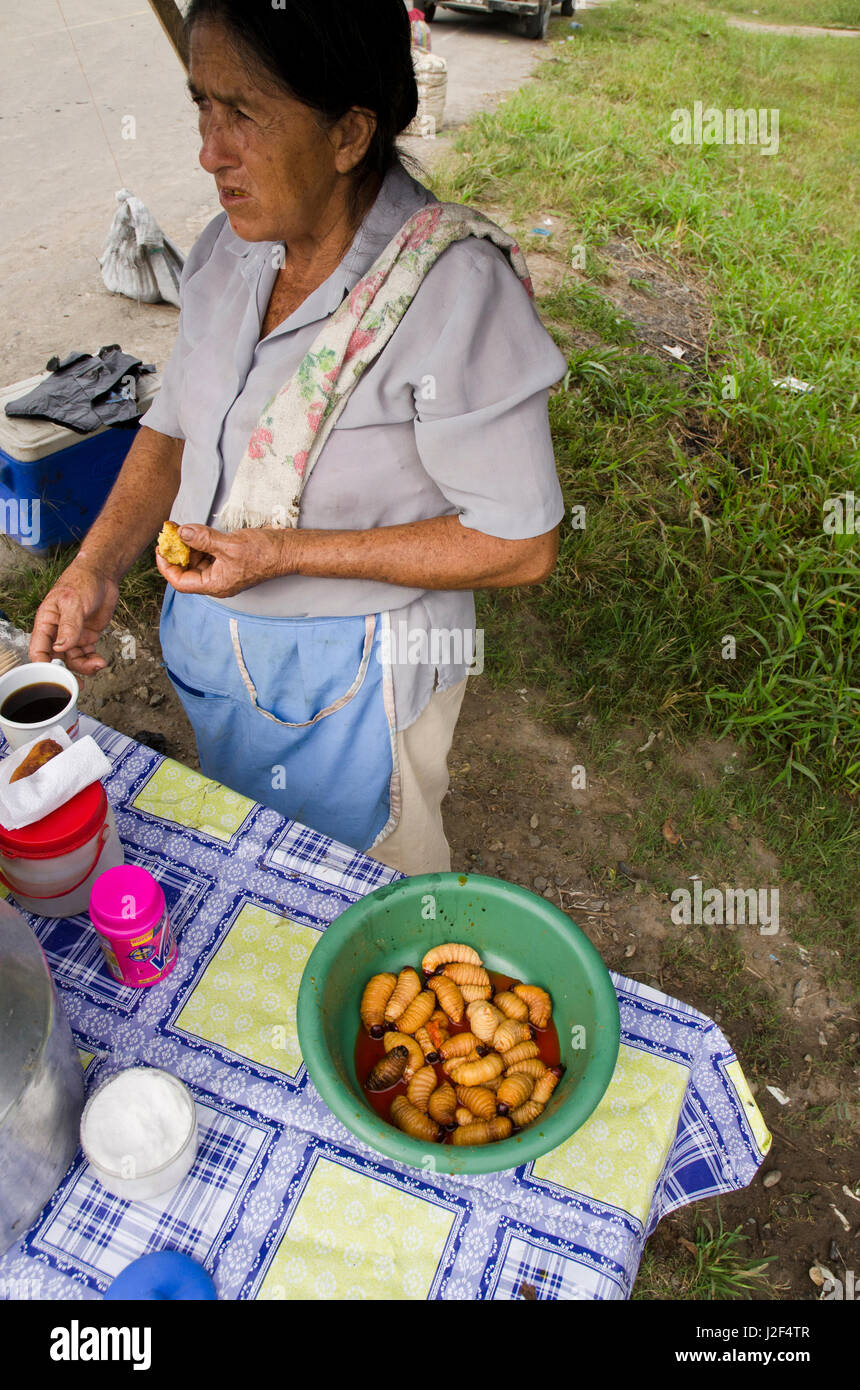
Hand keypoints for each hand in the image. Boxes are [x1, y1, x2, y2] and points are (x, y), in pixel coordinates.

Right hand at [29, 562, 119, 673]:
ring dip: (84, 667)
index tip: (53, 677)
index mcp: (45, 622)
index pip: (38, 649)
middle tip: (78, 683)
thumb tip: (61, 647)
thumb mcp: (73, 602)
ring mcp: (72, 636)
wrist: (102, 576)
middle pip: (57, 660)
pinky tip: (100, 660)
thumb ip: (69, 626)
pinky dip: (93, 661)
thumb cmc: (82, 582)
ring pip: (73, 660)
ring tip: (98, 664)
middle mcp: (56, 632)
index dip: (43, 665)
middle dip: (67, 672)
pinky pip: (86, 655)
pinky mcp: (86, 637)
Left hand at [155, 524, 296, 597]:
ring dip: (188, 545)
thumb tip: (181, 533)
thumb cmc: (263, 553)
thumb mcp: (229, 544)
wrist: (286, 550)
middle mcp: (217, 580)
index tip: (161, 548)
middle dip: (177, 551)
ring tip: (181, 528)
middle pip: (187, 570)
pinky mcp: (228, 559)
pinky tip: (195, 530)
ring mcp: (223, 570)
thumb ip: (203, 539)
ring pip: (196, 560)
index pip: (181, 582)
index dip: (166, 566)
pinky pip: (207, 553)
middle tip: (170, 532)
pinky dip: (199, 542)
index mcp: (215, 585)